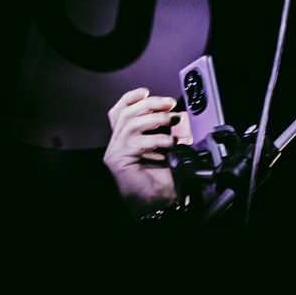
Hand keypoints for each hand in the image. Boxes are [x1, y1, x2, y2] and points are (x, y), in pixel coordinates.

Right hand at [103, 88, 191, 217]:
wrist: (157, 203)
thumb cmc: (162, 178)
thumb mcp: (170, 147)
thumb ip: (171, 130)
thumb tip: (179, 114)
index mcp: (127, 137)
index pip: (120, 111)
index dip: (131, 98)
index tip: (146, 91)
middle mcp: (118, 142)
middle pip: (126, 113)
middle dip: (149, 104)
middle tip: (169, 104)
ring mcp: (116, 151)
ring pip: (130, 123)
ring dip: (154, 118)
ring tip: (171, 121)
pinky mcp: (118, 160)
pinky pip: (137, 142)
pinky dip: (156, 139)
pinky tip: (170, 143)